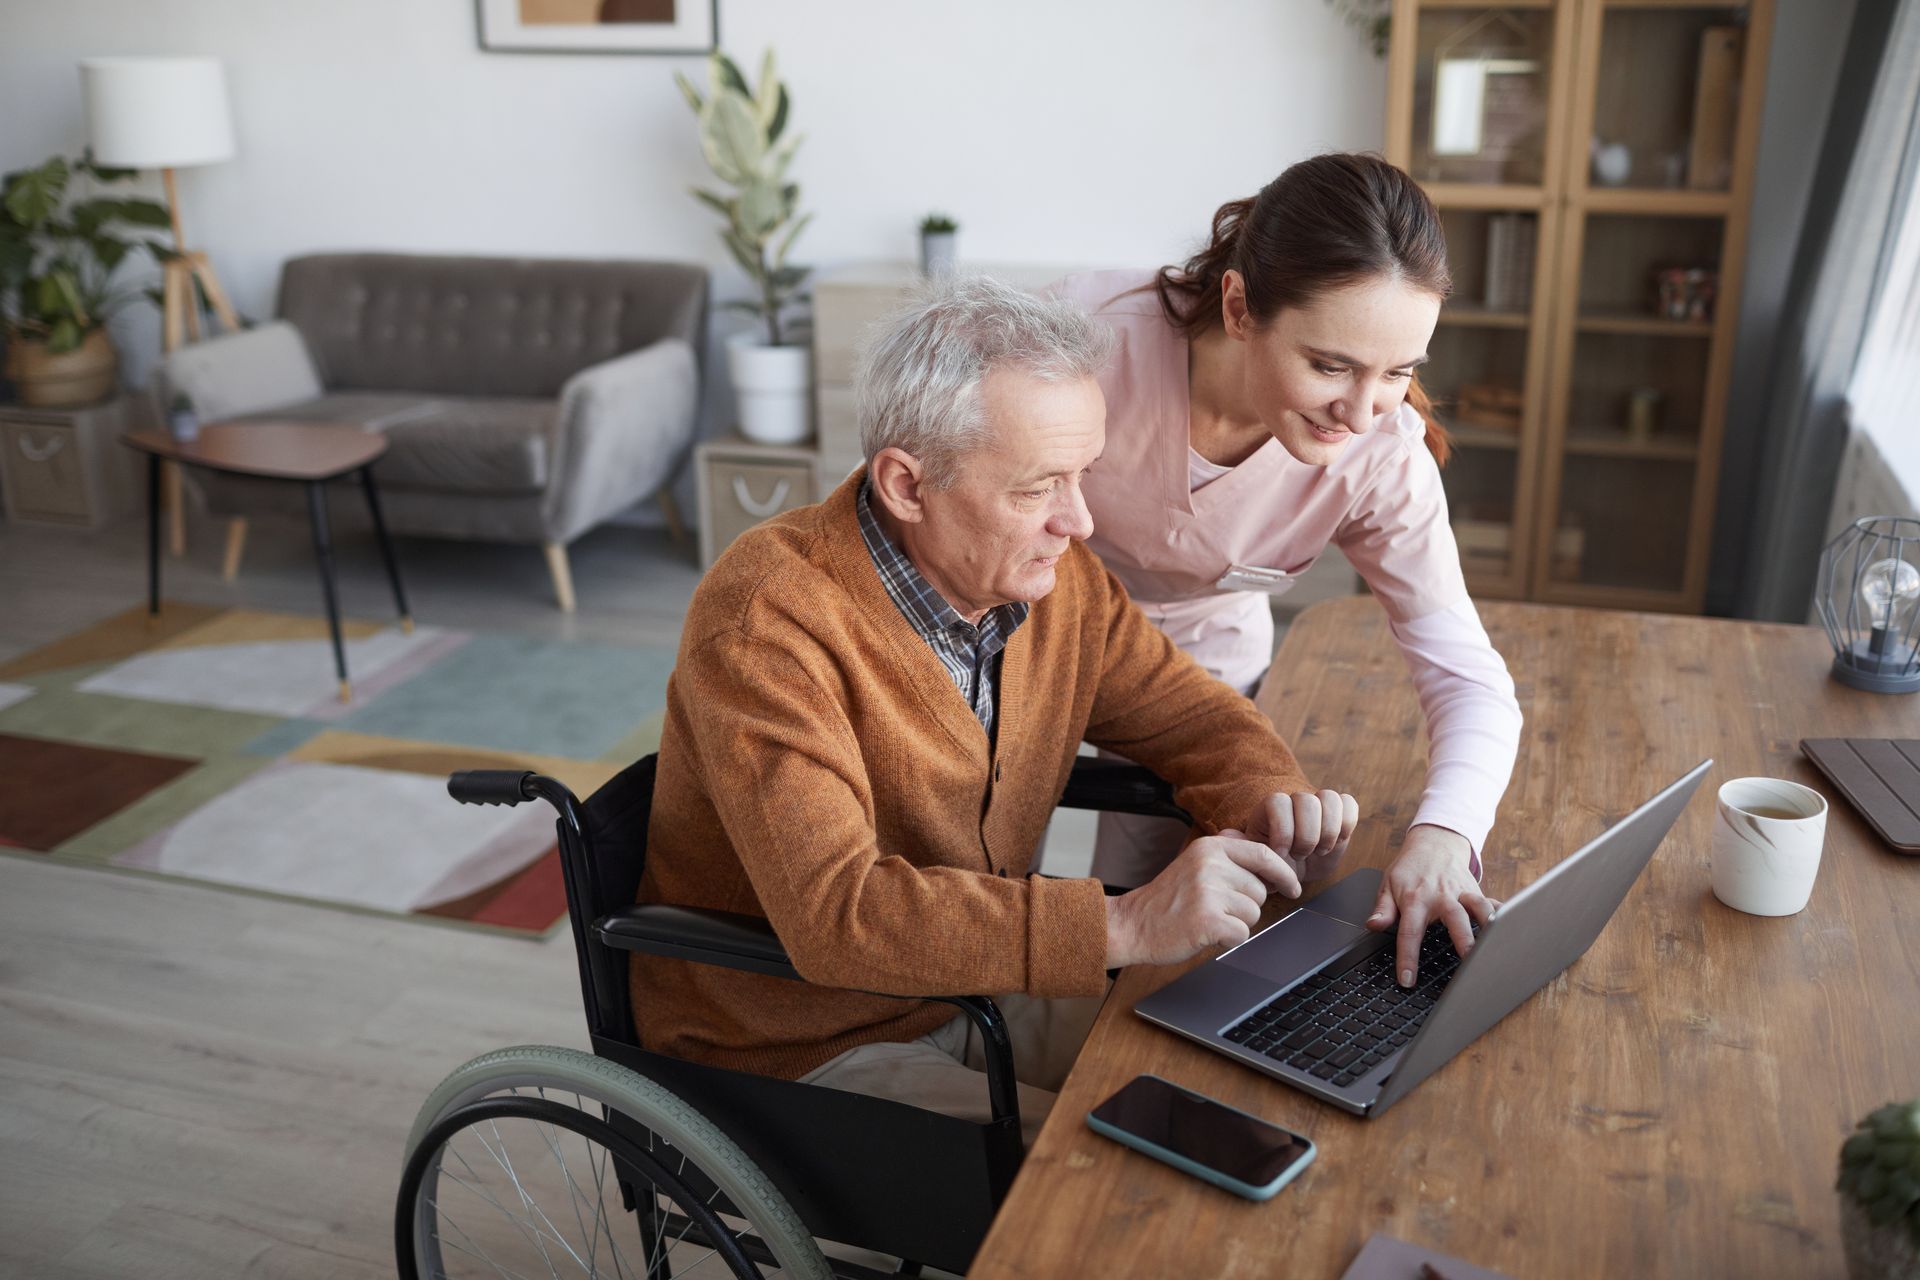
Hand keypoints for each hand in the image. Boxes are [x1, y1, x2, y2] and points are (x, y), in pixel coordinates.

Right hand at [1104, 832, 1302, 967]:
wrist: (1132, 924)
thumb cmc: (1166, 899)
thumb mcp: (1194, 863)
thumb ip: (1227, 855)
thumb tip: (1268, 855)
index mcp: (1209, 847)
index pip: (1263, 854)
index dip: (1283, 873)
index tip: (1292, 887)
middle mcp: (1210, 865)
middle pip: (1259, 891)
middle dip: (1245, 906)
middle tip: (1215, 908)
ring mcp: (1208, 892)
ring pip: (1253, 914)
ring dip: (1235, 923)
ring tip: (1206, 919)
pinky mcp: (1207, 920)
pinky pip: (1241, 934)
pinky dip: (1228, 940)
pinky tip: (1205, 933)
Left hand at [1245, 788, 1359, 884]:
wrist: (1295, 872)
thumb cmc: (1272, 866)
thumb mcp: (1254, 862)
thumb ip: (1242, 848)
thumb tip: (1227, 834)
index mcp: (1270, 809)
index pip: (1278, 802)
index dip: (1283, 829)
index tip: (1282, 853)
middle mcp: (1294, 801)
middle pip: (1306, 800)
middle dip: (1306, 835)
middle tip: (1301, 855)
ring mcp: (1318, 804)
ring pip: (1329, 798)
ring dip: (1327, 831)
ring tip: (1319, 850)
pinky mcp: (1340, 812)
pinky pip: (1349, 804)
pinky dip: (1346, 825)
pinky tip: (1336, 842)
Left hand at [1366, 824, 1499, 987]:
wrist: (1434, 843)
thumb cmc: (1410, 869)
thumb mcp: (1388, 885)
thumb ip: (1382, 909)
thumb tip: (1373, 926)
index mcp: (1416, 899)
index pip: (1410, 932)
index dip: (1408, 957)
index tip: (1408, 979)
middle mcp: (1442, 896)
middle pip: (1455, 918)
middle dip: (1463, 938)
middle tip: (1469, 959)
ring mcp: (1462, 893)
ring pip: (1479, 907)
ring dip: (1488, 924)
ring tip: (1496, 944)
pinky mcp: (1477, 891)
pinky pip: (1493, 903)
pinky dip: (1503, 914)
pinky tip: (1512, 929)